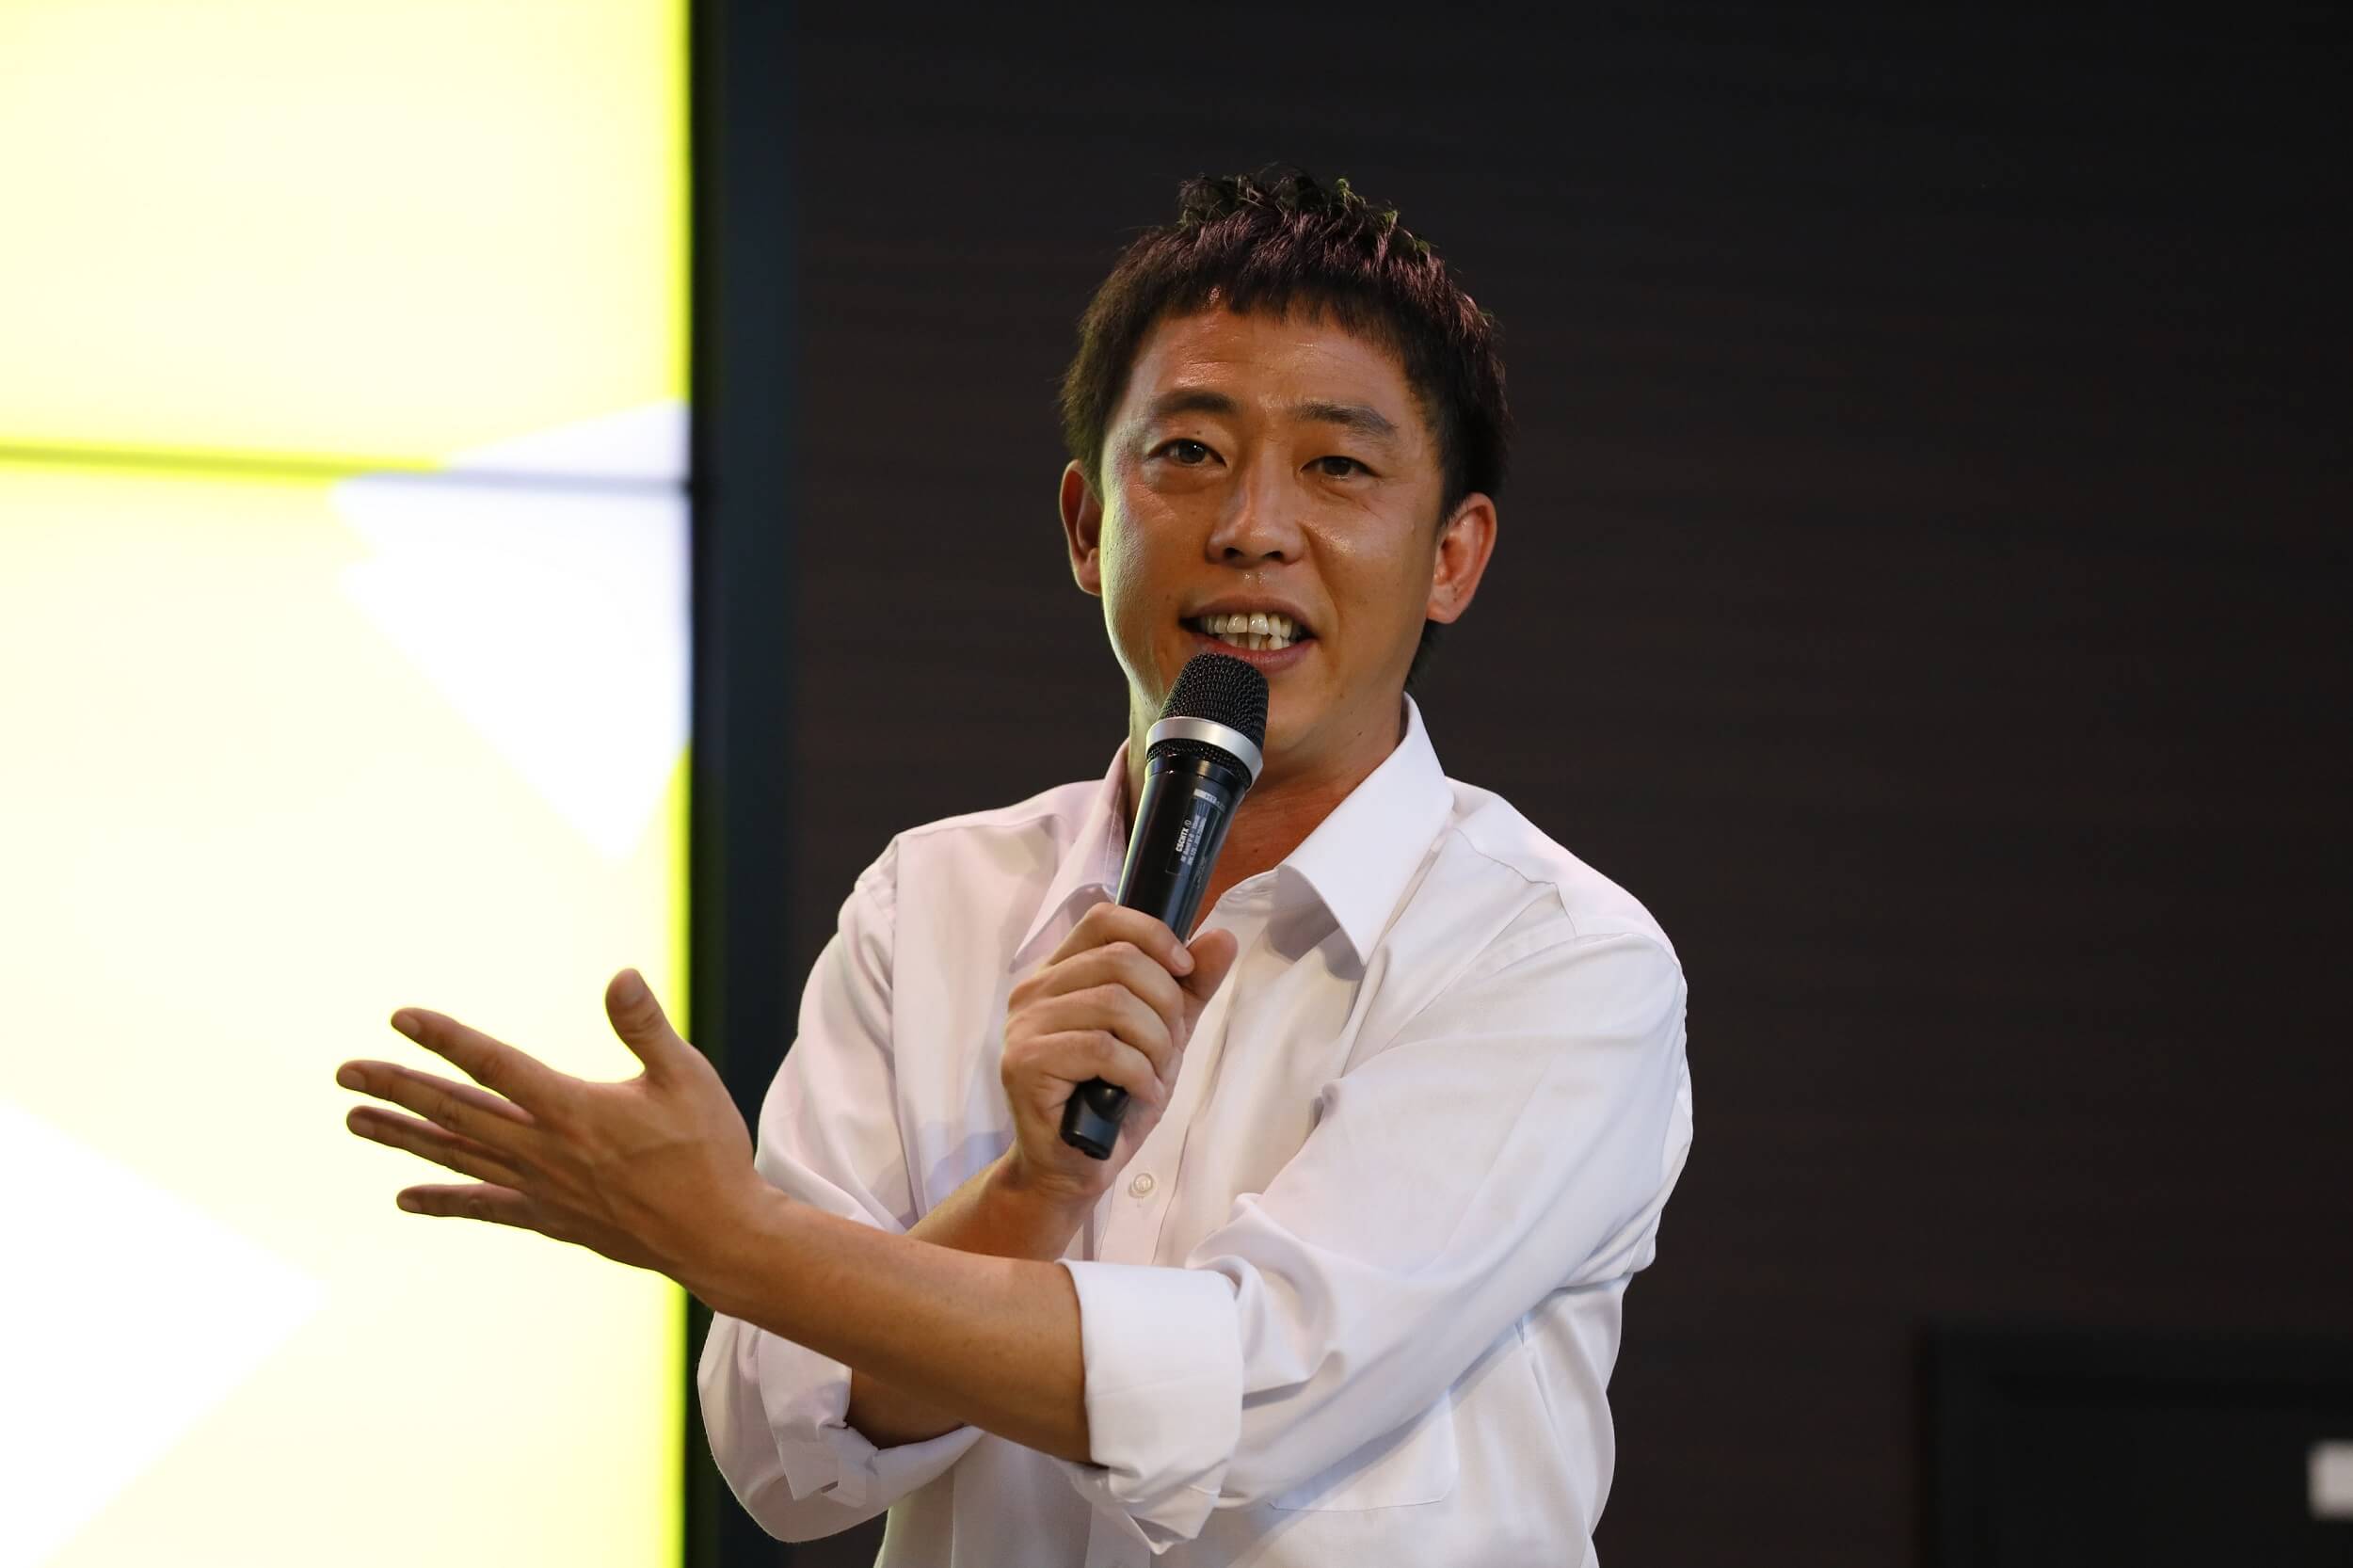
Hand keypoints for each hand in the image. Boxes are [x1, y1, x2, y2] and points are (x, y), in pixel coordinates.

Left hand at [335, 969, 761, 1289]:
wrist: (719, 1238)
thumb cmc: (709, 1152)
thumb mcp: (687, 1077)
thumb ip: (646, 1027)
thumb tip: (620, 975)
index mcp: (573, 1110)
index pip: (494, 1065)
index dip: (446, 1039)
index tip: (403, 1017)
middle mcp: (544, 1151)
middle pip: (456, 1113)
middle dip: (399, 1088)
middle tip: (346, 1072)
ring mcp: (542, 1189)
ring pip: (458, 1157)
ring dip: (403, 1137)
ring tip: (354, 1121)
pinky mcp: (551, 1218)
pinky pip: (485, 1206)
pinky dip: (443, 1200)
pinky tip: (404, 1198)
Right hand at [998, 902, 1239, 1208]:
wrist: (1075, 1167)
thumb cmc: (1113, 1099)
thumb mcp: (1163, 1035)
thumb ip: (1189, 987)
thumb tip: (1222, 938)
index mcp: (1060, 973)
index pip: (1104, 918)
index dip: (1153, 936)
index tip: (1183, 971)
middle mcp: (1033, 990)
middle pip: (1120, 960)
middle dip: (1165, 1005)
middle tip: (1168, 1048)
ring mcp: (1024, 1025)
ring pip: (1114, 1003)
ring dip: (1155, 1044)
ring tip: (1154, 1075)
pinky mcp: (1024, 1063)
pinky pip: (1102, 1048)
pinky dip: (1138, 1074)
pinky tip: (1139, 1094)